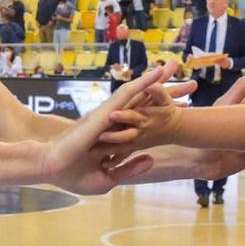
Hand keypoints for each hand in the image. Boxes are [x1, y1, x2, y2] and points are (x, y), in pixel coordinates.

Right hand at [41, 62, 177, 194]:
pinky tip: (159, 74)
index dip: (163, 115)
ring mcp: (112, 114)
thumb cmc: (73, 175)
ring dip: (159, 80)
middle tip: (191, 85)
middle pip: (147, 102)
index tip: (184, 110)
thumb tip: (151, 159)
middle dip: (169, 92)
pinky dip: (144, 83)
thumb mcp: (108, 178)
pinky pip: (129, 93)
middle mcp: (116, 122)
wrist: (53, 167)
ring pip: (140, 93)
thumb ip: (130, 168)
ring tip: (176, 67)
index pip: (145, 122)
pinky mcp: (107, 111)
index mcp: (117, 137)